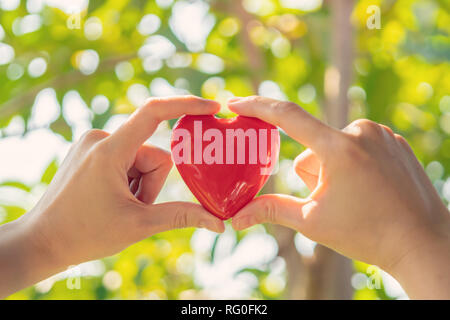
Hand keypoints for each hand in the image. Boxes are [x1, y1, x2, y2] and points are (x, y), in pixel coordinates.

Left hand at [0, 96, 224, 297]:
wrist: (42, 241)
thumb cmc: (85, 234)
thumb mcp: (138, 225)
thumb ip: (181, 216)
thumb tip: (219, 223)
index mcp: (109, 150)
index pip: (153, 112)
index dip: (186, 105)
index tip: (212, 107)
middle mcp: (100, 138)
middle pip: (153, 154)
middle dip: (151, 183)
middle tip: (132, 207)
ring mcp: (93, 144)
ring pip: (140, 159)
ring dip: (139, 184)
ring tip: (119, 205)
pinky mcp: (91, 151)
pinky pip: (125, 159)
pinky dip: (128, 180)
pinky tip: (111, 198)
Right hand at [228, 96, 449, 298]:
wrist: (422, 243)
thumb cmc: (367, 234)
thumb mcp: (312, 222)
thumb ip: (271, 210)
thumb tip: (235, 219)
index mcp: (338, 149)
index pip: (287, 116)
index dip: (256, 107)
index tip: (235, 104)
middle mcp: (361, 131)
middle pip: (312, 147)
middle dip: (313, 173)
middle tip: (334, 201)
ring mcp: (382, 134)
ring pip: (334, 146)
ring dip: (333, 168)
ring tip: (356, 196)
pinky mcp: (395, 140)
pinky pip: (358, 145)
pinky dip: (355, 164)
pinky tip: (371, 187)